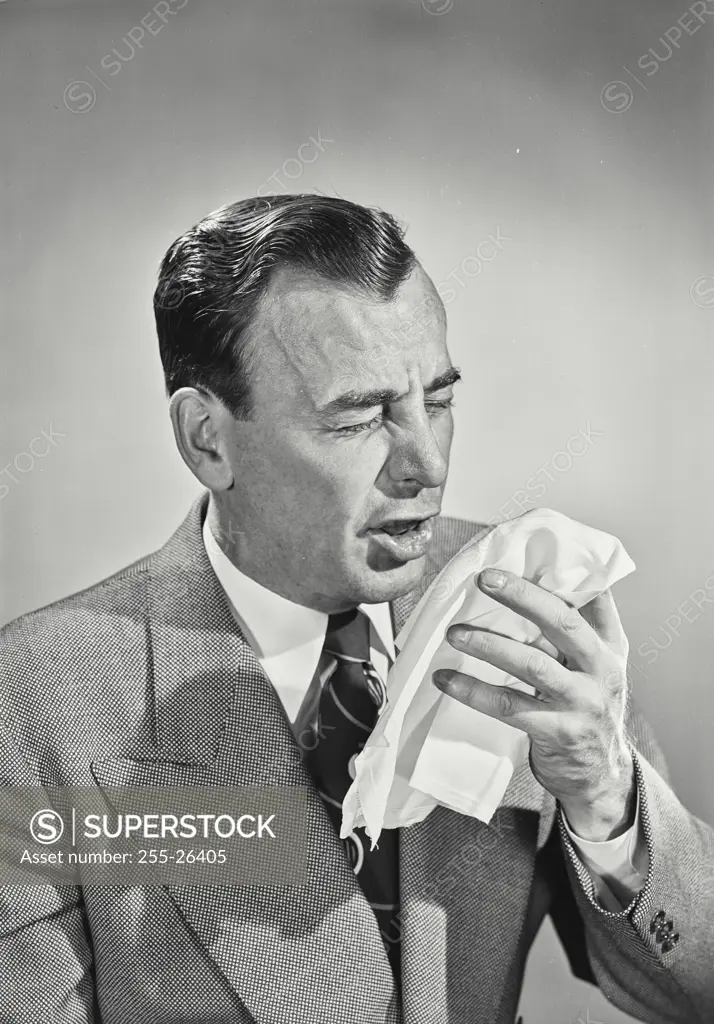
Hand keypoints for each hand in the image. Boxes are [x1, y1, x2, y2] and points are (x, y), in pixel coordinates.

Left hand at [432, 568, 635, 840]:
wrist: (601, 775)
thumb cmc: (584, 705)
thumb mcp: (592, 664)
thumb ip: (570, 629)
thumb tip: (525, 581)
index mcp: (609, 644)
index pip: (595, 597)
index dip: (564, 572)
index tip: (526, 552)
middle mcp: (602, 669)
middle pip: (563, 622)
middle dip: (522, 596)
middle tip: (484, 579)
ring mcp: (583, 702)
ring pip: (532, 664)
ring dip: (488, 644)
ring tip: (454, 633)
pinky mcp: (559, 732)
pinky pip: (510, 706)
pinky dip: (473, 691)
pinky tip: (446, 680)